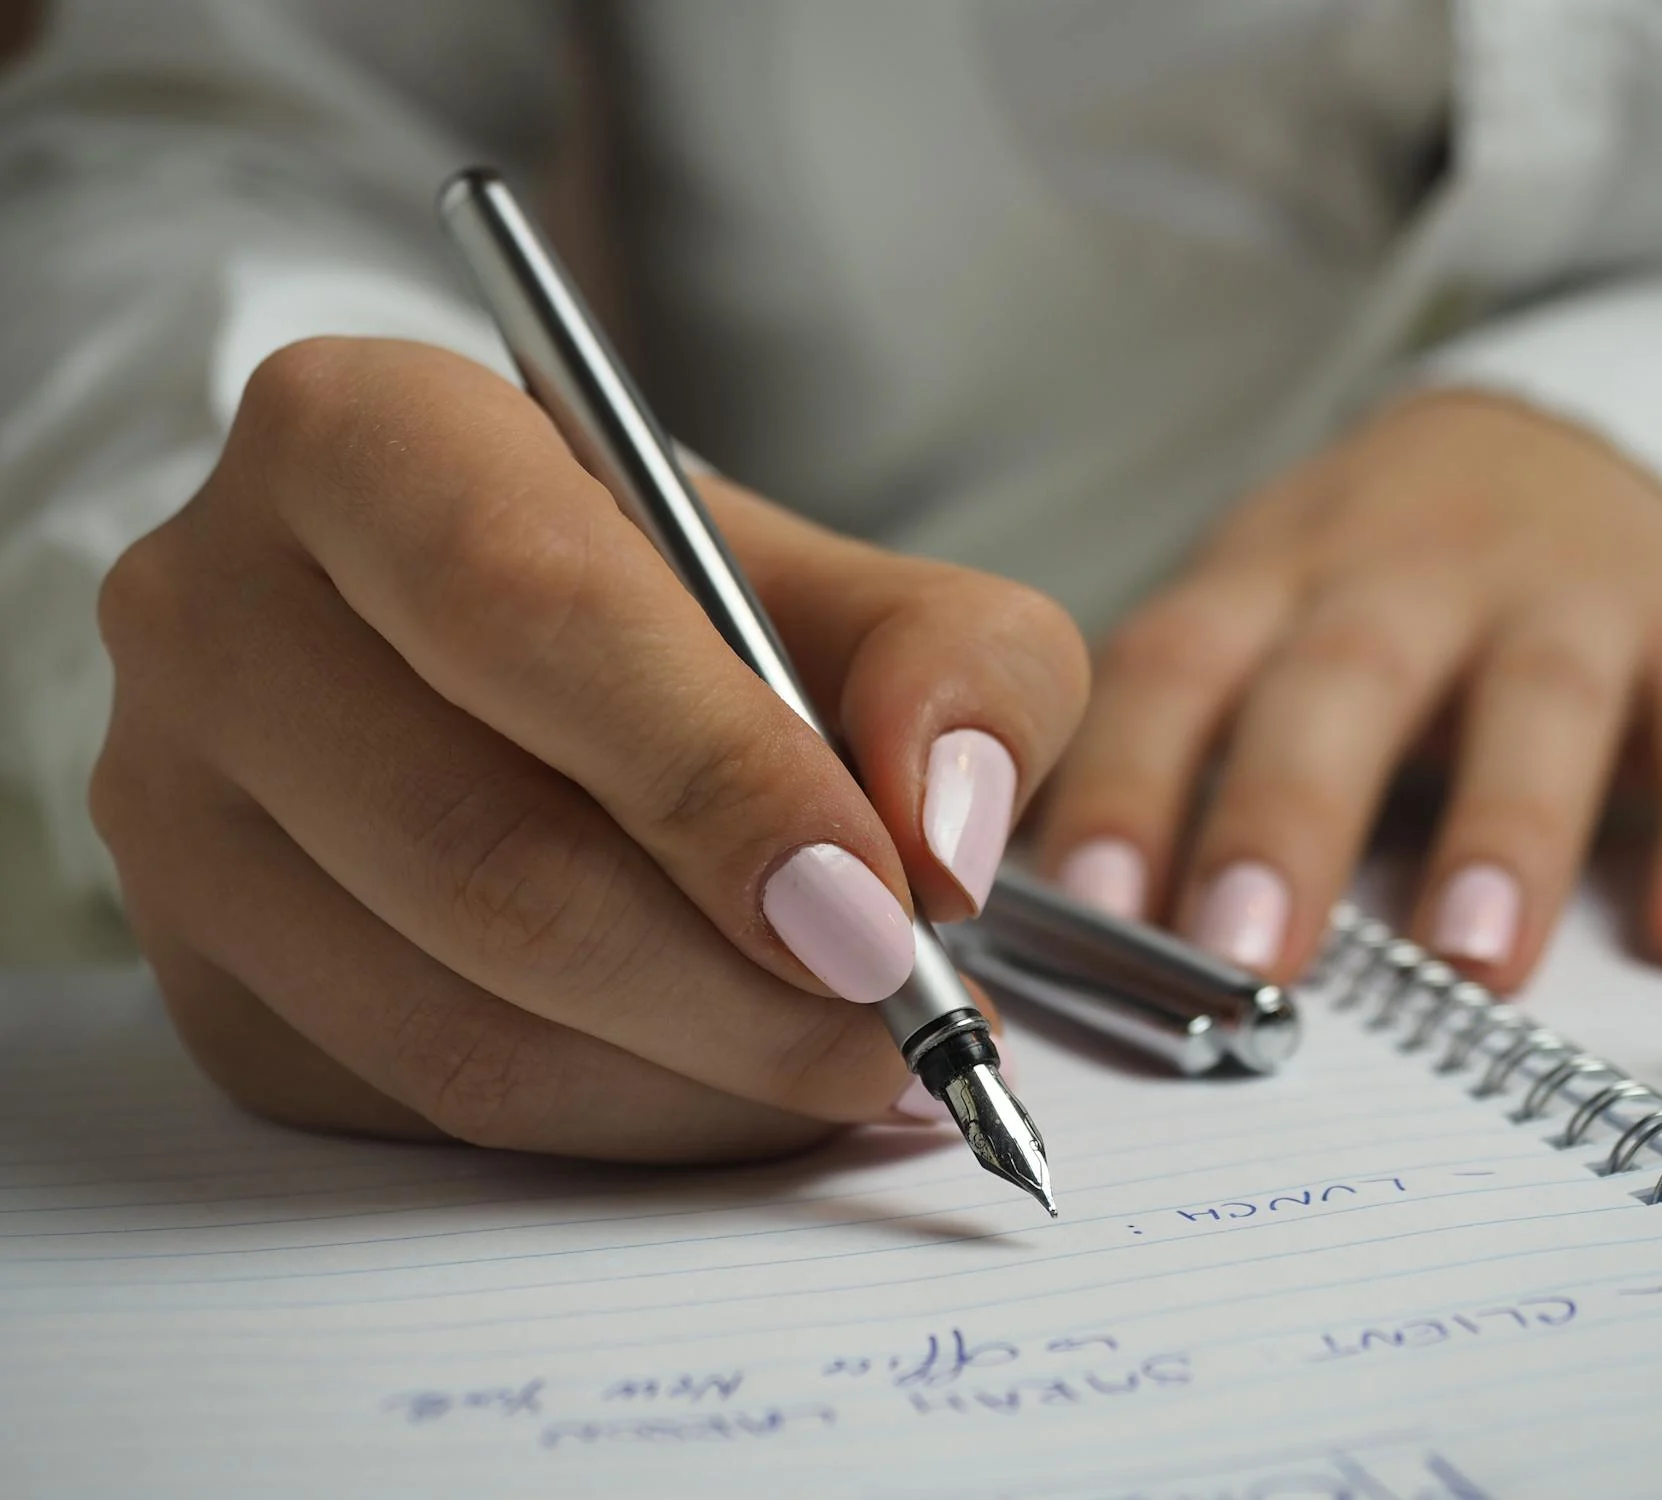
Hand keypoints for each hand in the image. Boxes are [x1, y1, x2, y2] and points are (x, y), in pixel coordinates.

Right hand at [92, 338, 1087, 1160]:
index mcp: (361, 436)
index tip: (880, 907)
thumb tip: (944, 839)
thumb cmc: (683, 606)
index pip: (528, 611)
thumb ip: (957, 665)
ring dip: (700, 1081)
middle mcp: (218, 613)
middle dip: (737, 983)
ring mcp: (177, 814)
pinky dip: (623, 1123)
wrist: (513, 662)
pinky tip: (730, 1080)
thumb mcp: (854, 583)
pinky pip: (427, 1108)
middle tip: (903, 1026)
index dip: (718, 777)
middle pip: (486, 853)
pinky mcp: (206, 978)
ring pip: (457, 1019)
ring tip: (852, 1062)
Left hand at [1038, 390, 1661, 992]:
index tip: (1088, 908)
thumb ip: (1173, 747)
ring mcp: (1564, 597)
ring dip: (1504, 831)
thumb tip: (1057, 922)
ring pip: (1534, 702)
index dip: (1127, 783)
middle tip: (1247, 953)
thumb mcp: (1255, 617)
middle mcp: (1408, 575)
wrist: (1558, 443)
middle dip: (1288, 816)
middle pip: (1340, 682)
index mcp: (1272, 580)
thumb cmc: (1368, 581)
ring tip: (1472, 960)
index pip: (1176, 672)